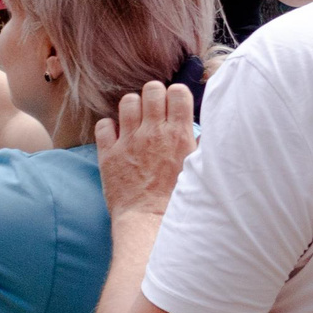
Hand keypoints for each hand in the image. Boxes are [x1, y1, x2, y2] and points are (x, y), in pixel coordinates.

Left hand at [96, 80, 196, 216]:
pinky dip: (109, 128)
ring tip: (137, 122)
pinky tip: (118, 137)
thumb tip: (208, 130)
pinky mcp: (109, 154)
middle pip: (152, 89)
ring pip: (127, 101)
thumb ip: (202, 146)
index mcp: (179, 134)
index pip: (177, 92)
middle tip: (156, 112)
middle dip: (154, 96)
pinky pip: (103, 125)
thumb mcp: (199, 170)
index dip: (176, 95)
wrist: (150, 223)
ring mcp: (129, 141)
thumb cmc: (179, 200)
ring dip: (133, 108)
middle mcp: (153, 132)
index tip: (175, 106)